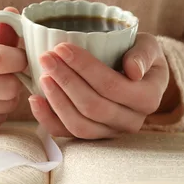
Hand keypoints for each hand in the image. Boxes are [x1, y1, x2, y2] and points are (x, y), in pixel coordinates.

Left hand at [28, 33, 178, 137]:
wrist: (137, 76)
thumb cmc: (139, 55)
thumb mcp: (148, 46)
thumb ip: (143, 54)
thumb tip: (132, 70)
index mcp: (148, 98)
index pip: (112, 86)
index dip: (85, 68)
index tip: (62, 47)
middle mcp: (131, 121)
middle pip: (93, 106)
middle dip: (66, 81)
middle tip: (46, 57)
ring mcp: (111, 132)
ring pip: (80, 125)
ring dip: (57, 100)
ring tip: (42, 75)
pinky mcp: (92, 137)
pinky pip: (67, 134)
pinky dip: (48, 119)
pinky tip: (35, 99)